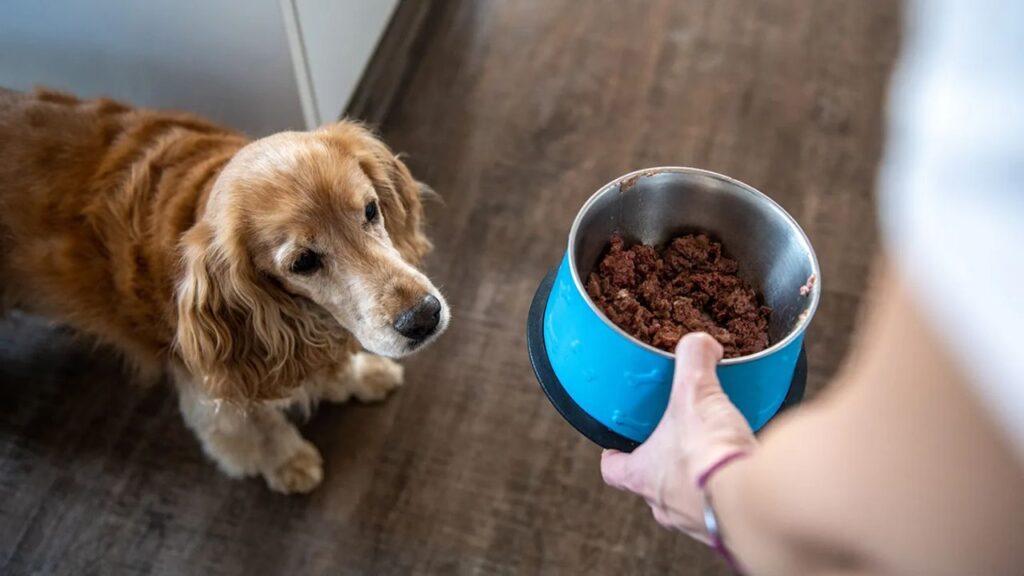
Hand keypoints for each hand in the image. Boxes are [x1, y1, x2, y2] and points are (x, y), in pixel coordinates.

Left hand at [600, 333, 757, 541]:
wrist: (757, 498)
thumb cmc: (710, 452)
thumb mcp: (696, 391)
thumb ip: (693, 359)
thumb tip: (699, 343)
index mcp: (643, 476)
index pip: (613, 470)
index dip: (614, 456)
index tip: (618, 445)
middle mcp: (666, 506)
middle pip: (653, 488)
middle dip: (665, 466)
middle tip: (678, 443)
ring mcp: (697, 523)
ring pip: (689, 502)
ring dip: (699, 482)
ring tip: (715, 456)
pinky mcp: (730, 530)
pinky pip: (724, 510)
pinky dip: (731, 492)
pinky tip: (743, 473)